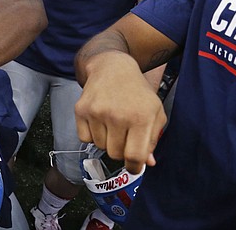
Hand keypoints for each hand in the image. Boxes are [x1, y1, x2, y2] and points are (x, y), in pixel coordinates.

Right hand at [74, 52, 165, 173]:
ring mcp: (97, 112)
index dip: (134, 167)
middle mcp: (118, 116)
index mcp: (141, 118)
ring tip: (111, 124)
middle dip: (120, 150)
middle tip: (124, 137)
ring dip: (106, 141)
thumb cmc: (137, 93)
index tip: (133, 166)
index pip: (134, 156)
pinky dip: (91, 134)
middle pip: (115, 154)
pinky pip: (84, 138)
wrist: (112, 68)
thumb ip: (153, 139)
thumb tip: (147, 163)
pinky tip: (99, 121)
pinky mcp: (81, 110)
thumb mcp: (154, 113)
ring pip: (99, 147)